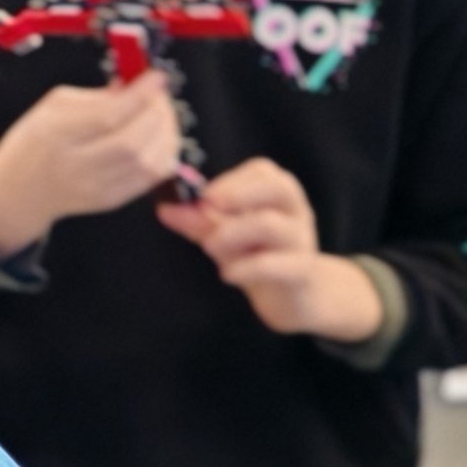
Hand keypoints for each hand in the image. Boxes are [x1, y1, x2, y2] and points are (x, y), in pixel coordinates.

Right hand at [0, 76, 187, 258]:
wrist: (18, 193)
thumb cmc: (34, 143)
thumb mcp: (51, 107)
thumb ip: (95, 96)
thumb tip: (137, 87)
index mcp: (55, 134)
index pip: (107, 117)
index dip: (141, 95)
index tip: (156, 78)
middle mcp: (75, 165)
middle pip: (133, 141)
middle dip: (157, 112)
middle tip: (158, 96)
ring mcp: (95, 187)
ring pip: (149, 161)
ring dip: (166, 133)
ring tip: (161, 116)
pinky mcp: (110, 200)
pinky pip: (152, 178)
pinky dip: (164, 154)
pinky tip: (159, 139)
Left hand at [158, 157, 385, 342]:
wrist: (292, 296)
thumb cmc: (257, 255)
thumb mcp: (224, 234)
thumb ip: (197, 221)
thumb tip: (165, 208)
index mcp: (278, 194)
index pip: (261, 170)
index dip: (230, 179)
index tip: (204, 195)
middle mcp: (295, 211)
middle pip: (278, 188)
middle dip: (238, 194)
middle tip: (208, 206)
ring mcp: (301, 240)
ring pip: (271, 225)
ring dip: (232, 233)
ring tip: (209, 246)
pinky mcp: (301, 271)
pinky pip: (278, 265)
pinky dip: (246, 268)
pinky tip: (227, 274)